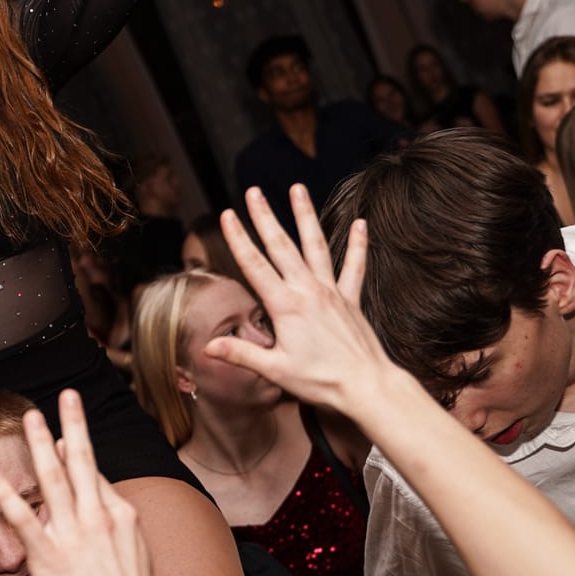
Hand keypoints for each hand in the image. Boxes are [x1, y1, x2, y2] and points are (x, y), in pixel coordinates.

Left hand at [0, 390, 170, 575]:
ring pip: (52, 478)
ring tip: (28, 417)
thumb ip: (119, 528)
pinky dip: (7, 494)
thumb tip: (107, 507)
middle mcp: (99, 517)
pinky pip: (23, 518)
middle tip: (66, 395)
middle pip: (82, 460)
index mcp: (122, 515)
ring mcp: (73, 535)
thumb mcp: (138, 555)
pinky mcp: (49, 557)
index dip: (78, 450)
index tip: (65, 432)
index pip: (95, 475)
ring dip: (39, 443)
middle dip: (73, 423)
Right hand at [202, 186, 392, 414]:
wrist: (366, 386)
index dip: (238, 239)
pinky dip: (357, 244)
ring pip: (315, 246)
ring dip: (305, 217)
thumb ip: (241, 353)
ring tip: (297, 189)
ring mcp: (331, 292)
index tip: (227, 215)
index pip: (254, 265)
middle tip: (253, 191)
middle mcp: (308, 291)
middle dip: (265, 217)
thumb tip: (208, 347)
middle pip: (282, 246)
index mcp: (285, 306)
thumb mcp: (274, 370)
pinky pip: (354, 267)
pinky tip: (360, 223)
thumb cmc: (320, 381)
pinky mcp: (350, 300)